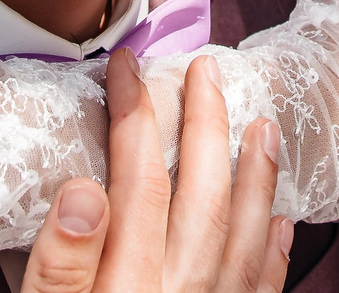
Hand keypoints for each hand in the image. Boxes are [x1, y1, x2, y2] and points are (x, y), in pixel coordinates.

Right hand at [22, 48, 294, 292]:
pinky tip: (279, 223)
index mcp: (124, 290)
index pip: (137, 185)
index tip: (126, 68)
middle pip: (201, 201)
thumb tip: (81, 194)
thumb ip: (59, 269)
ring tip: (263, 127)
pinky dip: (271, 255)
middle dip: (205, 126)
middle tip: (205, 71)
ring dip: (256, 178)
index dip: (133, 117)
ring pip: (242, 242)